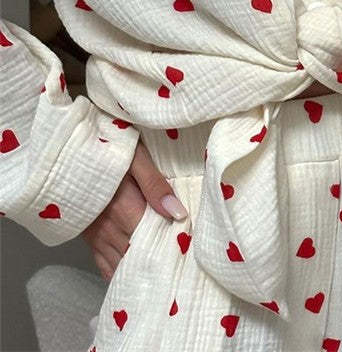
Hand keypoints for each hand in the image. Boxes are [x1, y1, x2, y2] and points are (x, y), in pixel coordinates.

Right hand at [80, 139, 187, 281]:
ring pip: (122, 263)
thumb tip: (177, 212)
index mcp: (123, 206)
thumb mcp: (135, 157)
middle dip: (160, 260)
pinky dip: (121, 271)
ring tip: (166, 274)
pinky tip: (136, 275)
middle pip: (138, 254)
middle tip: (184, 267)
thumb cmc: (107, 148)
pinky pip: (104, 263)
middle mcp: (107, 226)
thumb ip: (155, 184)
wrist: (67, 152)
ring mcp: (94, 234)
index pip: (154, 236)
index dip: (172, 245)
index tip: (191, 252)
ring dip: (142, 268)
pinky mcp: (87, 237)